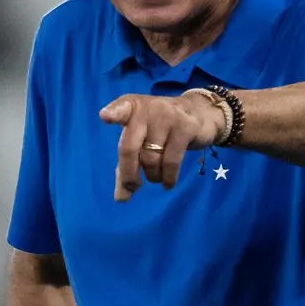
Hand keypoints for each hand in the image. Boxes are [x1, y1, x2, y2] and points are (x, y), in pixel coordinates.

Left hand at [98, 89, 229, 199]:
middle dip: (128, 174)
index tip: (105, 117)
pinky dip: (168, 178)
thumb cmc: (161, 129)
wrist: (200, 112)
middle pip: (129, 148)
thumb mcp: (141, 140)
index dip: (113, 113)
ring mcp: (168, 117)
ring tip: (156, 176)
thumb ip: (126, 166)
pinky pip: (171, 162)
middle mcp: (147, 109)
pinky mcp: (186, 128)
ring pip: (151, 159)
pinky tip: (167, 183)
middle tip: (133, 187)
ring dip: (152, 175)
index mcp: (131, 107)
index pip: (120, 109)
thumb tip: (122, 198)